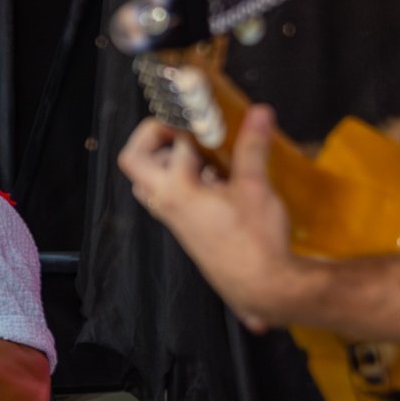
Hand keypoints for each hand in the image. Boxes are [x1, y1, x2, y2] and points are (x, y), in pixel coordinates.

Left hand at [117, 105, 297, 331]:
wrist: (263, 287)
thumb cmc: (255, 241)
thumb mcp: (255, 186)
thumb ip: (252, 146)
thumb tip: (259, 113)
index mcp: (175, 190)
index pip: (163, 143)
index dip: (183, 123)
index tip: (203, 114)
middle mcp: (165, 204)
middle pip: (136, 161)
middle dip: (155, 138)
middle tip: (185, 129)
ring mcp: (173, 218)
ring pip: (152, 181)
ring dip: (170, 161)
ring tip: (205, 152)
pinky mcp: (186, 228)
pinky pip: (171, 197)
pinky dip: (186, 180)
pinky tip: (219, 178)